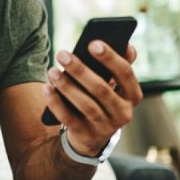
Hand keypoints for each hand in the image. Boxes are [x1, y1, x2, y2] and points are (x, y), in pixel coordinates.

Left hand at [42, 41, 142, 156]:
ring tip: (51, 71)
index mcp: (133, 95)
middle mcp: (123, 113)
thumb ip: (119, 63)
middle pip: (101, 89)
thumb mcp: (114, 83)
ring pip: (85, 105)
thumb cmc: (102, 98)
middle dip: (80, 70)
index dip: (110, 58)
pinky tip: (46, 88)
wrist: (92, 135)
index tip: (92, 43)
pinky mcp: (86, 136)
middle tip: (62, 54)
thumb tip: (126, 43)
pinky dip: (56, 103)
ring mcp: (105, 127)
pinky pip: (69, 119)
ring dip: (67, 86)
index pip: (125, 73)